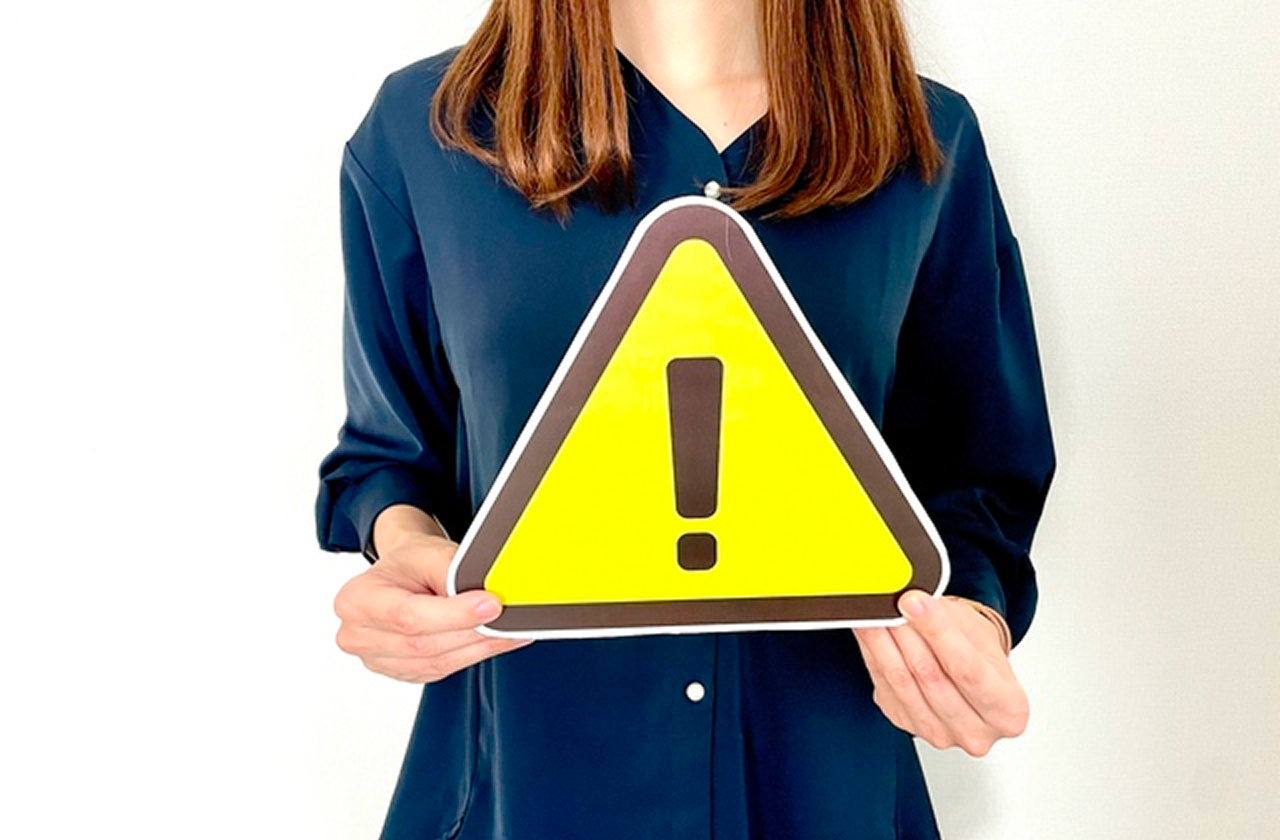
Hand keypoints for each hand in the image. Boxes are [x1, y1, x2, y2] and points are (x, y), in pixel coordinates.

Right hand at [333, 517, 529, 682]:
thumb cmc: (408, 563)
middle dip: (474, 632)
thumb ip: (451, 572)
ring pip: (438, 662)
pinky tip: (494, 641)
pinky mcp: (405, 672)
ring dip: (480, 647)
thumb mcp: (427, 552)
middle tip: (510, 618)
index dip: (453, 615)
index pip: (408, 617)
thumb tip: (482, 596)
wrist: (402, 575)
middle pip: (425, 644)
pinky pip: (442, 670)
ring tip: (511, 630)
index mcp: (355, 602)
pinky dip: (473, 655)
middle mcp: (359, 637)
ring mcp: (380, 661)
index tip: (490, 606)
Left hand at [853, 592, 1027, 756]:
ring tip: (875, 611)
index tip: (913, 602)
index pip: (967, 668)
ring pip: (901, 681)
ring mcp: (938, 734)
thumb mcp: (977, 632)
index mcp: (1008, 710)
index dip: (937, 631)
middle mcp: (975, 732)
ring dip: (882, 641)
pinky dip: (873, 653)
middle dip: (905, 632)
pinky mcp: (905, 724)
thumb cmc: (980, 655)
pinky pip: (883, 684)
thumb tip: (912, 601)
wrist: (968, 674)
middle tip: (889, 601)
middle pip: (930, 676)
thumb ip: (948, 621)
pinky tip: (869, 631)